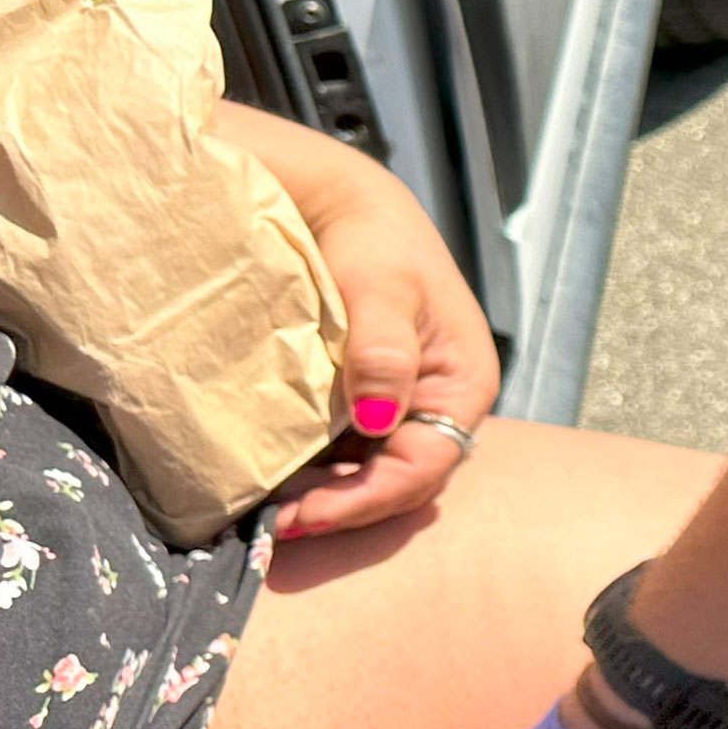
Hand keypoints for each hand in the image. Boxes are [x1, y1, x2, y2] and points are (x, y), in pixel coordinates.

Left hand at [223, 103, 499, 538]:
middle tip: (272, 526)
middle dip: (339, 508)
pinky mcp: (364, 401)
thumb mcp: (380, 285)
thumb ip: (380, 349)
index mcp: (462, 385)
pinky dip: (311, 470)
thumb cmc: (372, 238)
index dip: (362, 501)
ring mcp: (400, 406)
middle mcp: (437, 405)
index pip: (421, 469)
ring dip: (322, 495)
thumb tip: (378, 417)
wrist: (340, 202)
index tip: (298, 516)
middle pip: (396, 482)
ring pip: (369, 473)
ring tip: (265, 508)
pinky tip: (270, 475)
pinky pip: (345, 452)